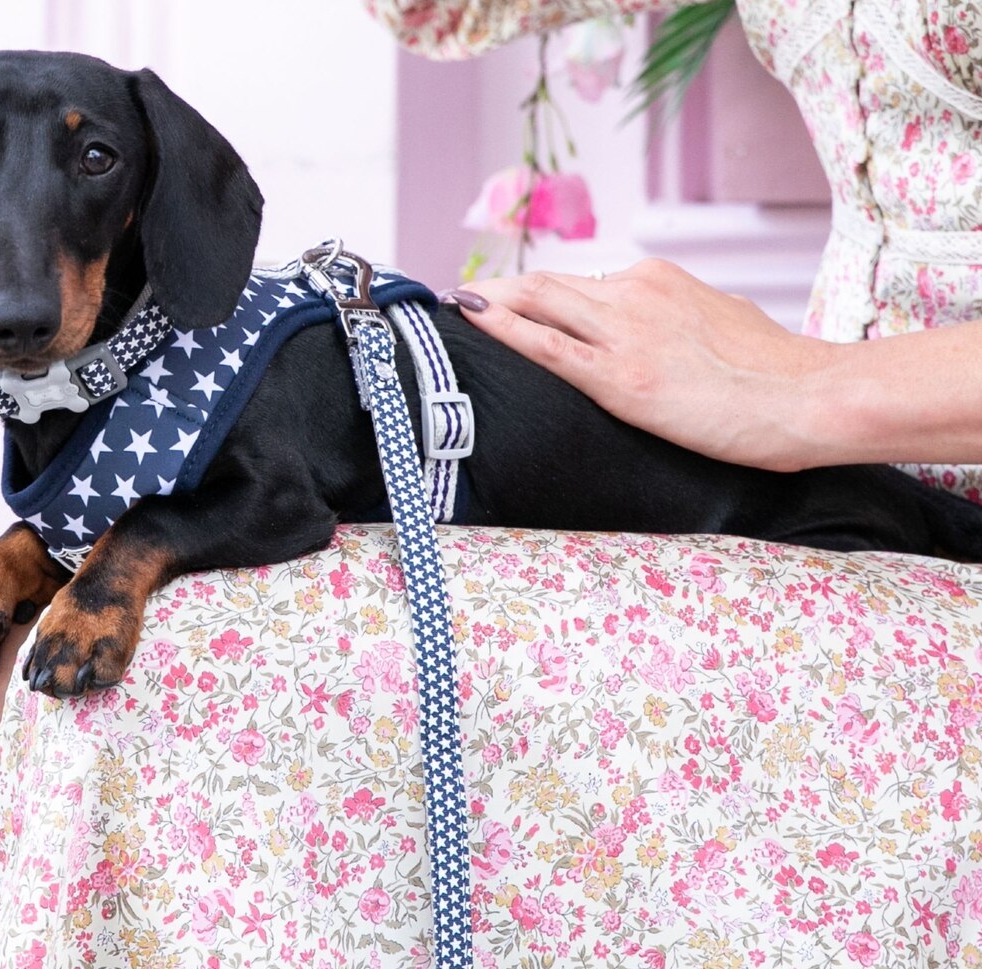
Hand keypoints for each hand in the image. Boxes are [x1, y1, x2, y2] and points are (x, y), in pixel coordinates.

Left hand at [450, 260, 839, 471]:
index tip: (497, 298)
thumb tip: (654, 341)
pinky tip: (470, 319)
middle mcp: (635, 293)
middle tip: (453, 303)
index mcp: (657, 281)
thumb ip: (674, 324)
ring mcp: (625, 332)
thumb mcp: (717, 326)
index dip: (529, 292)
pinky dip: (503, 328)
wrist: (808, 397)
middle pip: (545, 284)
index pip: (576, 283)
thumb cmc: (774, 374)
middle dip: (494, 293)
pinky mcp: (622, 377)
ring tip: (449, 313)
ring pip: (539, 302)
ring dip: (489, 304)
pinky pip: (547, 346)